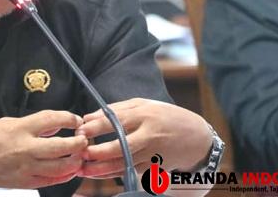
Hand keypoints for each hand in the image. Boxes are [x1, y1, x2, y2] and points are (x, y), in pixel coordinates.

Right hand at [0, 110, 87, 188]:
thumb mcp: (3, 123)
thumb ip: (28, 124)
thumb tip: (50, 127)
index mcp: (19, 129)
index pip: (52, 120)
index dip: (68, 118)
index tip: (74, 120)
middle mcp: (25, 149)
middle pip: (63, 146)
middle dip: (78, 141)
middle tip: (83, 138)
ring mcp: (26, 168)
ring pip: (61, 166)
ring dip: (75, 159)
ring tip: (79, 154)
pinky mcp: (25, 182)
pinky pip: (52, 180)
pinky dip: (64, 175)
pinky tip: (69, 169)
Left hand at [76, 98, 211, 178]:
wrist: (197, 137)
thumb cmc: (166, 116)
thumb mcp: (144, 105)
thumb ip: (116, 109)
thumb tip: (89, 117)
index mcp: (144, 115)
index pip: (115, 121)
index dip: (96, 127)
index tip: (80, 131)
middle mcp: (148, 135)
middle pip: (119, 147)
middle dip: (97, 152)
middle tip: (80, 153)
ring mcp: (152, 153)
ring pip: (123, 164)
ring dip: (101, 169)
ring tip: (83, 170)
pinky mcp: (154, 167)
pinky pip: (130, 171)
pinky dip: (113, 174)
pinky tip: (98, 174)